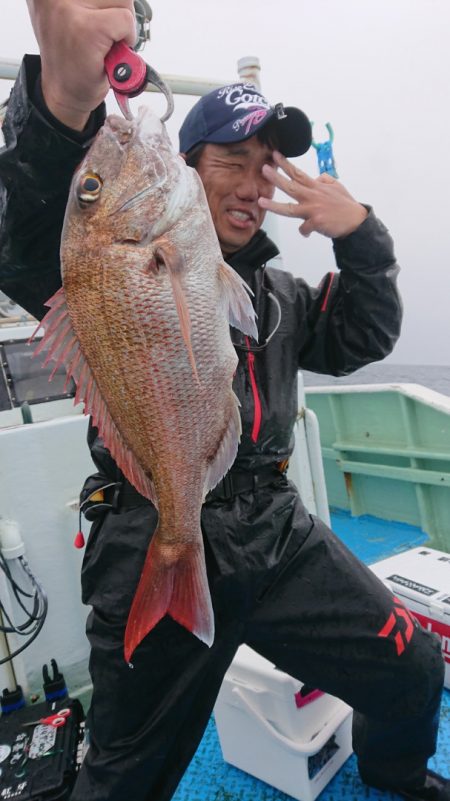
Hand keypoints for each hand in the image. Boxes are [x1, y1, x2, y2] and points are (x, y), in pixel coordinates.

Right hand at [26, 0, 136, 130]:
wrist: (64, 95)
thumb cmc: (73, 59)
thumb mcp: (74, 15)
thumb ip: (91, 1)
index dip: (109, 5)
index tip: (99, 21)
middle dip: (116, 14)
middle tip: (99, 37)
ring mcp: (69, 9)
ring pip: (124, 2)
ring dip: (120, 28)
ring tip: (101, 45)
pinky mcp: (88, 29)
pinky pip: (126, 21)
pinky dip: (126, 40)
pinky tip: (107, 53)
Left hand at [258, 151, 367, 238]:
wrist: (356, 222)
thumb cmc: (345, 205)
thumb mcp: (336, 186)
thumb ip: (324, 180)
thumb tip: (316, 177)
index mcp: (316, 187)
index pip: (298, 174)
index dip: (286, 164)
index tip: (275, 155)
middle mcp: (312, 197)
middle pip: (291, 186)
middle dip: (276, 177)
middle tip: (263, 169)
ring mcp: (313, 210)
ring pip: (289, 208)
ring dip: (274, 205)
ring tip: (261, 201)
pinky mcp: (316, 222)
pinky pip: (303, 228)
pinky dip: (305, 231)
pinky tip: (309, 232)